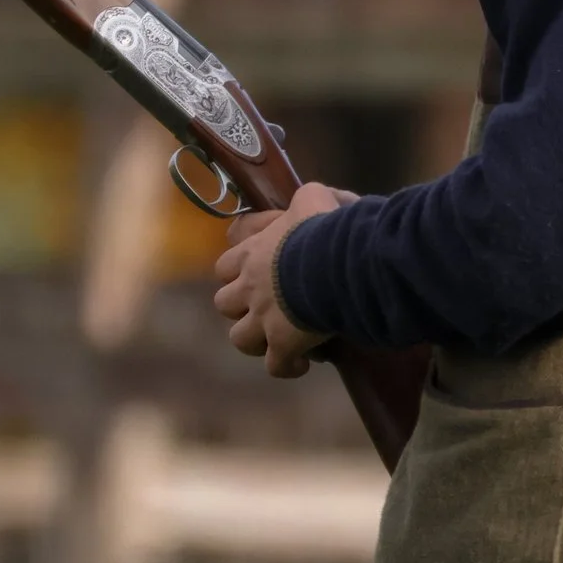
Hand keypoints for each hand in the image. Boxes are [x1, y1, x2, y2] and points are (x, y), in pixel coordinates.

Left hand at [211, 182, 354, 377]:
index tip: (258, 272)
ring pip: (239, 338)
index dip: (237, 270)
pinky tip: (302, 363)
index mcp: (252, 253)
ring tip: (277, 338)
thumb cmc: (324, 228)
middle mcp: (250, 287)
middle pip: (224, 302)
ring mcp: (263, 319)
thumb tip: (324, 199)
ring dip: (256, 339)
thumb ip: (309, 197)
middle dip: (241, 306)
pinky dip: (286, 366)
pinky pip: (276, 366)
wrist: (337, 263)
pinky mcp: (283, 344)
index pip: (225, 264)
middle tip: (267, 306)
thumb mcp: (314, 197)